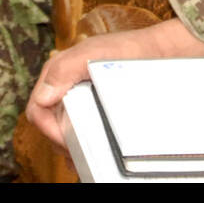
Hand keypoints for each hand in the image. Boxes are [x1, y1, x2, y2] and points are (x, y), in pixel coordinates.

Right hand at [26, 18, 203, 147]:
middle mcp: (67, 83)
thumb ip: (65, 69)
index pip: (38, 108)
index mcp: (59, 70)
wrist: (165, 51)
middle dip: (60, 140)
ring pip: (66, 127)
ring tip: (89, 154)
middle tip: (80, 152)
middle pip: (50, 122)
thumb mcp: (97, 53)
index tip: (68, 141)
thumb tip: (44, 97)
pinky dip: (86, 141)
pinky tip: (97, 150)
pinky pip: (85, 126)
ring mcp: (83, 94)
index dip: (48, 128)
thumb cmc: (132, 48)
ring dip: (73, 143)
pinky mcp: (98, 102)